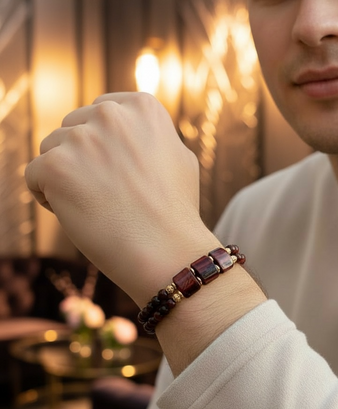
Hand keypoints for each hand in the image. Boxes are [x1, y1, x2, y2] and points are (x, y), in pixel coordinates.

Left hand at [26, 92, 217, 304]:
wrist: (166, 250)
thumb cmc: (175, 211)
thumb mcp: (180, 158)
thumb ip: (152, 136)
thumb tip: (130, 128)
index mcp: (143, 108)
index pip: (101, 113)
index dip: (106, 146)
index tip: (120, 172)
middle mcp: (111, 114)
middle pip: (74, 129)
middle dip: (84, 158)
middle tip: (110, 193)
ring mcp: (82, 138)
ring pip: (52, 151)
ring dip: (66, 176)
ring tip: (97, 206)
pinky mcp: (56, 166)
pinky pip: (35, 176)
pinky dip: (49, 197)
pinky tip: (78, 214)